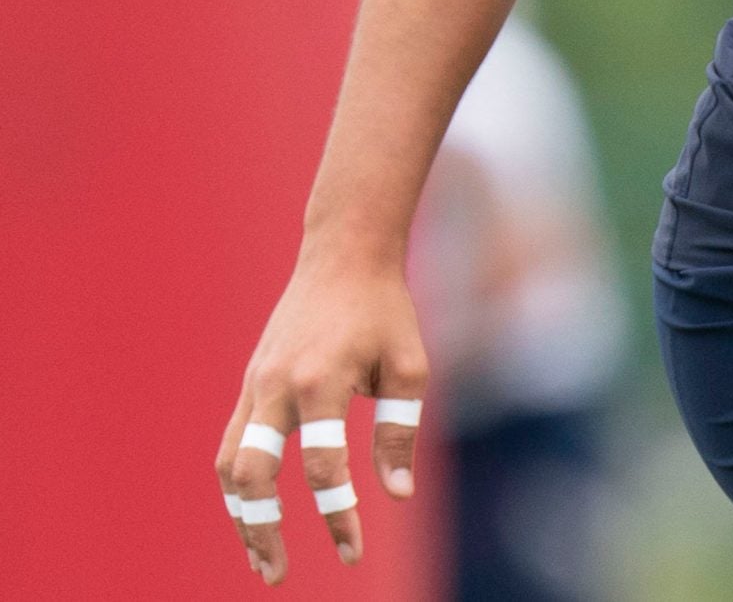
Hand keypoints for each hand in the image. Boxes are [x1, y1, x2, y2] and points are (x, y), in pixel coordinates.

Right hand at [216, 257, 429, 584]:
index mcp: (321, 380)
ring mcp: (255, 385)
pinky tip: (254, 512)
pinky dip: (237, 484)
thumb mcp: (408, 365)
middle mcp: (277, 386)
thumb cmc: (385, 311)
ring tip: (260, 557)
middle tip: (278, 576)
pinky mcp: (249, 384)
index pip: (322, 465)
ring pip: (230, 465)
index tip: (353, 552)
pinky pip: (231, 444)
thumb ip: (398, 432)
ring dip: (240, 516)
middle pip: (253, 475)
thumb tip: (396, 495)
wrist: (343, 256)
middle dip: (262, 531)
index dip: (337, 514)